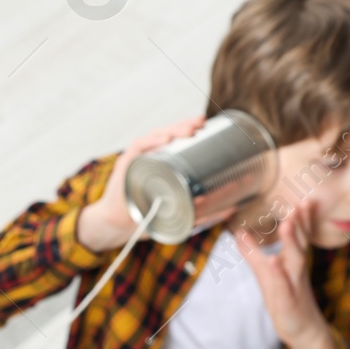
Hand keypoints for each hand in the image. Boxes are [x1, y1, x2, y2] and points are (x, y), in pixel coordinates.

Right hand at [76, 115, 206, 251]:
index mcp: (160, 163)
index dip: (190, 130)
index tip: (207, 125)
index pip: (175, 141)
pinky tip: (165, 137)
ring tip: (189, 128)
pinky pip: (138, 148)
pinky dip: (152, 141)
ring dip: (173, 130)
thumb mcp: (178, 212)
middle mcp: (148, 156)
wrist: (117, 225)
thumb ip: (202, 210)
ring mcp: (136, 159)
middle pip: (167, 135)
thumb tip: (232, 207)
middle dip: (185, 126)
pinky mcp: (125, 165)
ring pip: (155, 137)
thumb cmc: (146, 216)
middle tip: (201, 123)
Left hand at [232, 195, 329, 345]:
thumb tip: (239, 234)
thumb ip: (254, 254)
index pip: (300, 235)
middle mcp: (296, 270)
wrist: (302, 329)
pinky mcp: (286, 302)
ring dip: (291, 242)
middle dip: (300, 222)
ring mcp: (293, 286)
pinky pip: (282, 286)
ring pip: (294, 261)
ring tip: (287, 225)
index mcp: (294, 261)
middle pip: (300, 242)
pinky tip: (273, 261)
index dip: (302, 217)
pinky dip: (278, 273)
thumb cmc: (286, 297)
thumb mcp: (267, 273)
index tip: (306, 197)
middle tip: (299, 203)